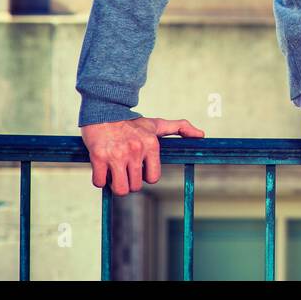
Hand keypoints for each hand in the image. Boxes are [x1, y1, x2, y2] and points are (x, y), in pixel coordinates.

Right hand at [81, 117, 205, 195]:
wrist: (104, 110)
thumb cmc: (131, 122)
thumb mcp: (156, 124)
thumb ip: (180, 128)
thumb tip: (201, 135)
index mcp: (151, 145)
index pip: (153, 178)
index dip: (144, 176)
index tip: (138, 167)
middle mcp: (136, 150)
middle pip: (135, 187)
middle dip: (128, 182)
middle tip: (123, 170)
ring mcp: (117, 154)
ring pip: (120, 189)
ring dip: (115, 185)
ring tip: (113, 172)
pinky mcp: (98, 156)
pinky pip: (99, 182)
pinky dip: (99, 180)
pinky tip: (101, 169)